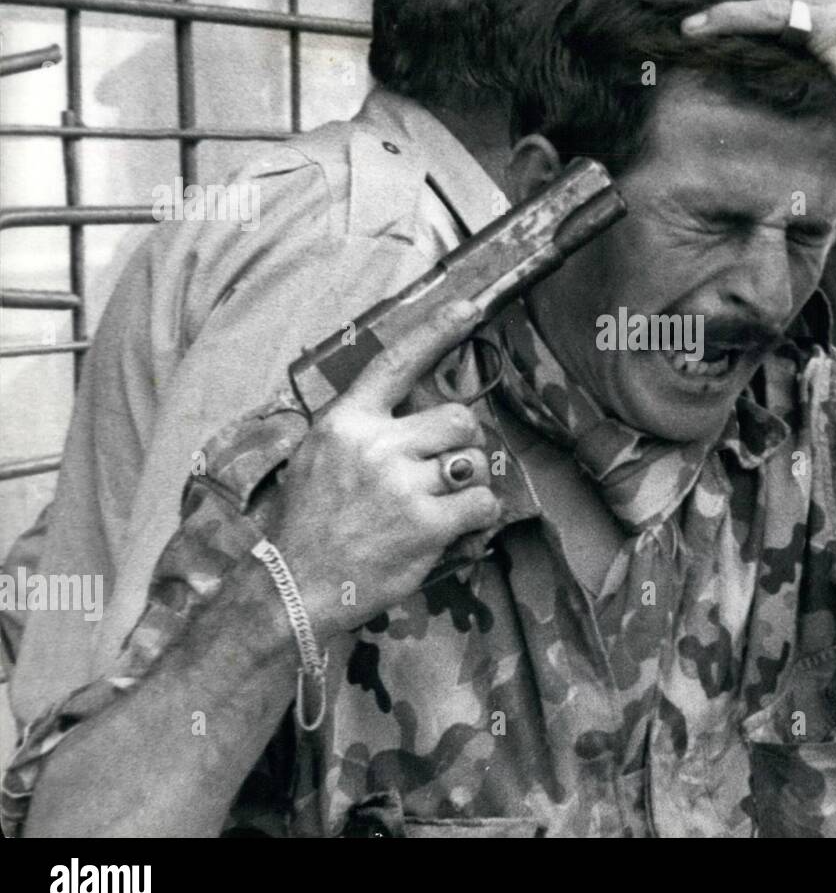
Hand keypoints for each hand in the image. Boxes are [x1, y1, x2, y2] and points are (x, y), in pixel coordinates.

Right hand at [268, 300, 502, 638]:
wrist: (294, 586)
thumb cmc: (310, 523)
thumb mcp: (318, 457)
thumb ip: (362, 429)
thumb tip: (413, 411)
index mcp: (346, 422)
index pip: (397, 363)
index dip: (438, 331)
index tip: (470, 307)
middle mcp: (376, 446)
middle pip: (459, 417)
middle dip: (462, 442)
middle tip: (442, 468)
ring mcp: (402, 485)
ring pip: (475, 462)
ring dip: (468, 484)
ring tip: (438, 505)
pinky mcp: (426, 525)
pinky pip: (483, 503)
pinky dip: (479, 517)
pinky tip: (454, 528)